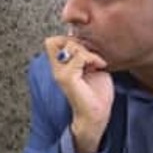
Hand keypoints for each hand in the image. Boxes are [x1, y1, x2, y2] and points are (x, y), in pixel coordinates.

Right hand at [44, 35, 112, 152]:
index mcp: (61, 66)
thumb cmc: (97, 93)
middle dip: (78, 41)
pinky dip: (92, 58)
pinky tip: (100, 66)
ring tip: (97, 62)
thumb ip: (86, 53)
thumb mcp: (92, 67)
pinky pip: (79, 57)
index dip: (68, 38)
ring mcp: (60, 73)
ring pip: (69, 45)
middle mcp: (57, 69)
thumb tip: (86, 38)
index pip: (52, 41)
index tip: (87, 48)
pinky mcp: (68, 78)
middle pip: (56, 40)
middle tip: (92, 54)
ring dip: (87, 50)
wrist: (97, 114)